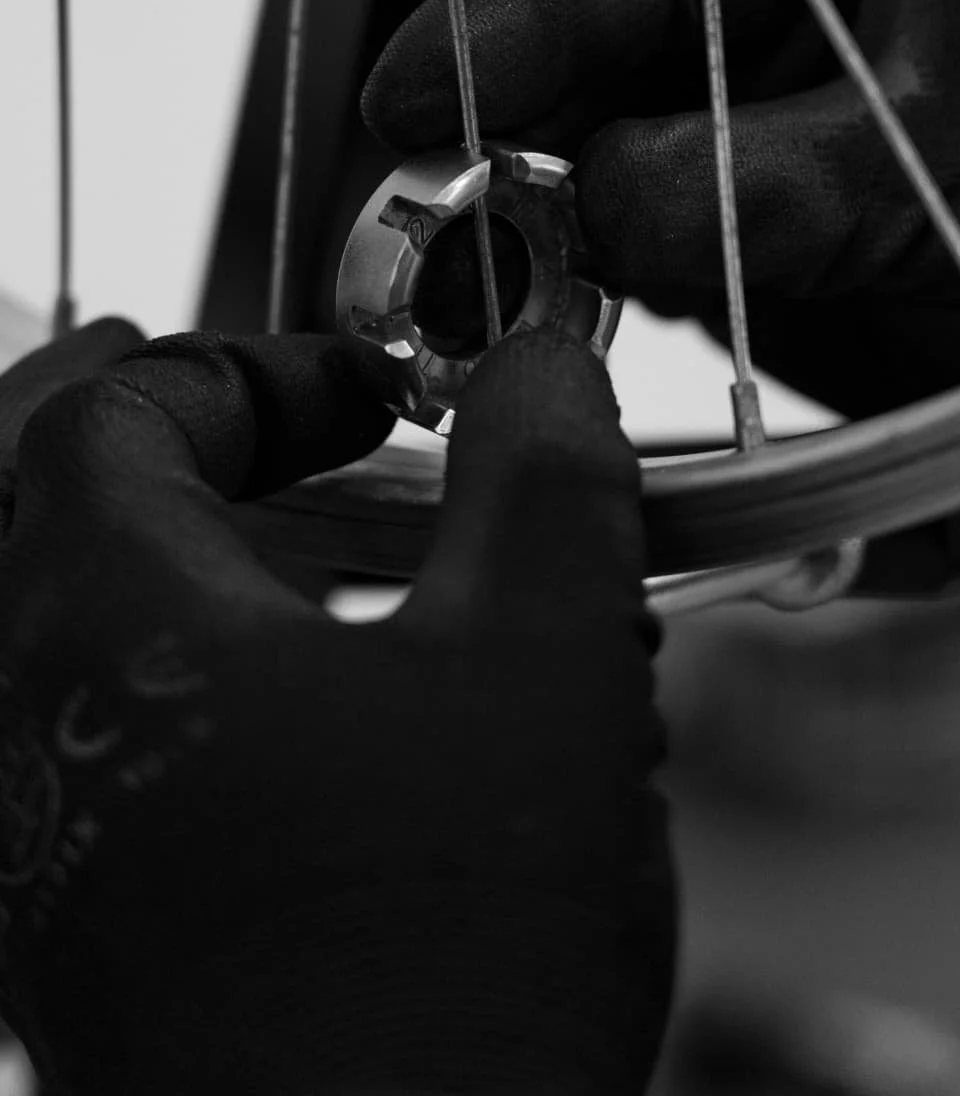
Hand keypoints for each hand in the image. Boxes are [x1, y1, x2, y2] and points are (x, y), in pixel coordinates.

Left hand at [0, 322, 672, 1094]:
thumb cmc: (448, 961)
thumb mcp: (541, 666)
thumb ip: (541, 480)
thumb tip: (541, 363)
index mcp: (102, 624)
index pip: (108, 416)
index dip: (243, 370)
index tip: (372, 400)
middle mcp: (21, 722)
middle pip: (14, 505)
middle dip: (118, 427)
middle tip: (221, 410)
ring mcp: (28, 838)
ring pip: (30, 627)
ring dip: (121, 546)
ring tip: (243, 530)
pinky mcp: (73, 931)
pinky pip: (60, 736)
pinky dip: (130, 666)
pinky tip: (253, 694)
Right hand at [363, 0, 959, 417]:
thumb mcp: (922, 164)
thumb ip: (748, 180)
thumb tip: (584, 202)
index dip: (495, 23)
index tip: (399, 95)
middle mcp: (761, 14)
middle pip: (579, 56)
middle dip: (492, 134)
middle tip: (413, 218)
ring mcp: (737, 119)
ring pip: (581, 156)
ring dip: (522, 223)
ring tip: (460, 289)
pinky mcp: (727, 218)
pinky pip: (618, 243)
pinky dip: (573, 288)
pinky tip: (538, 321)